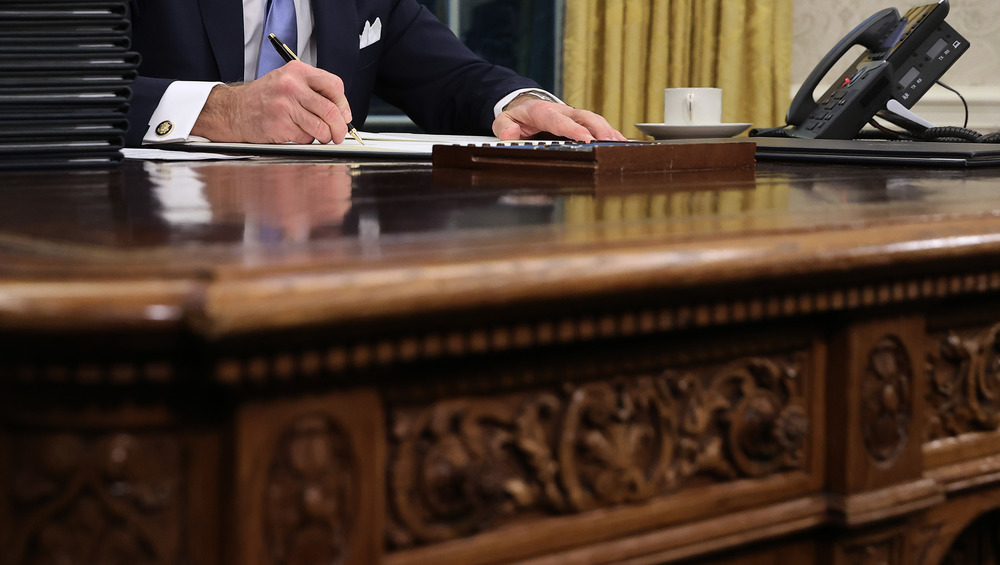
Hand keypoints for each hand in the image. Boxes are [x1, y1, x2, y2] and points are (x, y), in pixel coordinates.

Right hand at [192, 61, 352, 143]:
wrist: (233, 110)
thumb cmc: (264, 98)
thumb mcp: (287, 81)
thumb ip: (313, 90)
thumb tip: (342, 112)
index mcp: (297, 71)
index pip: (334, 85)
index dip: (344, 104)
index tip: (344, 115)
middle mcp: (291, 86)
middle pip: (331, 110)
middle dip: (340, 128)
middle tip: (339, 135)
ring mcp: (285, 106)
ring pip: (321, 128)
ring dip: (324, 136)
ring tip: (318, 135)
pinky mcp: (279, 125)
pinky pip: (305, 138)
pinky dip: (306, 140)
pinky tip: (295, 133)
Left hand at [493, 95, 626, 141]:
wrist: (525, 104)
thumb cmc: (517, 114)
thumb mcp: (504, 119)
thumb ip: (505, 127)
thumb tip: (510, 134)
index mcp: (544, 112)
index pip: (561, 122)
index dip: (575, 130)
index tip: (586, 139)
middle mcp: (562, 111)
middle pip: (585, 117)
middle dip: (599, 129)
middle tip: (610, 143)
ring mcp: (573, 115)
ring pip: (594, 120)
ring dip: (608, 131)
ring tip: (620, 144)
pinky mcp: (580, 120)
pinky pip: (596, 125)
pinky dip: (609, 132)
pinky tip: (620, 142)